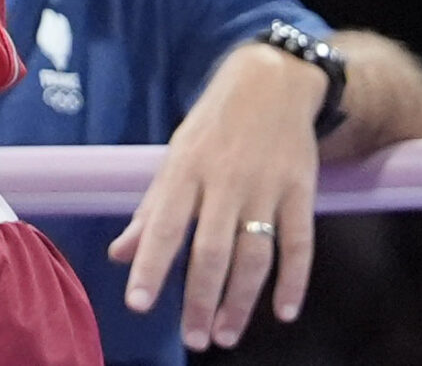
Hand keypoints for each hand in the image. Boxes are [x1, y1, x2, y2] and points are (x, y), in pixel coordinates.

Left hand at [110, 41, 325, 351]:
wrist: (270, 82)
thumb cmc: (213, 126)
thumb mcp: (174, 157)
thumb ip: (152, 211)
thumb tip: (119, 255)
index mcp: (185, 170)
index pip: (165, 225)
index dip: (150, 265)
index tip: (138, 303)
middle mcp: (224, 180)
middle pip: (212, 249)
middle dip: (201, 298)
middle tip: (195, 340)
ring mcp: (266, 186)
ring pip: (255, 253)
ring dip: (242, 300)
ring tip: (226, 335)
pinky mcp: (302, 189)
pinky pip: (300, 242)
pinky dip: (294, 280)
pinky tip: (283, 311)